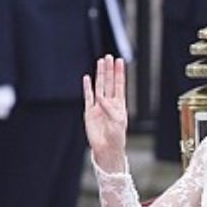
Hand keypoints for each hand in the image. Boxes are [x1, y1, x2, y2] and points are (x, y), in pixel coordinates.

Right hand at [83, 55, 128, 172]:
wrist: (106, 149)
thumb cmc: (116, 137)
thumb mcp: (118, 122)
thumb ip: (110, 109)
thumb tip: (101, 98)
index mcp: (119, 105)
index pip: (119, 85)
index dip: (119, 73)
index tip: (120, 61)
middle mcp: (109, 103)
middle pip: (109, 82)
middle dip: (109, 70)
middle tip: (109, 57)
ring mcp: (99, 107)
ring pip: (99, 87)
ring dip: (99, 75)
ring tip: (100, 62)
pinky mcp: (89, 112)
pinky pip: (88, 97)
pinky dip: (87, 87)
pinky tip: (87, 78)